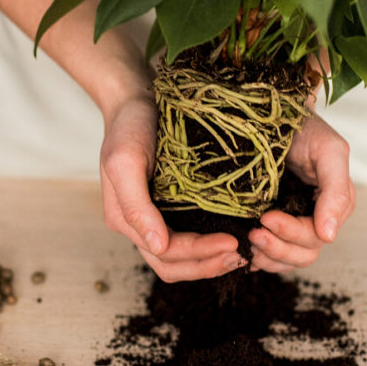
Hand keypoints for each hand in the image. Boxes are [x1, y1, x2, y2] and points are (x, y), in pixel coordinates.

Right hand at [99, 96, 244, 282]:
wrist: (135, 100)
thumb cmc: (129, 127)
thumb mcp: (124, 162)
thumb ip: (136, 206)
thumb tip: (157, 246)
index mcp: (125, 219)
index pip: (165, 253)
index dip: (199, 254)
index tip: (233, 242)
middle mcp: (139, 225)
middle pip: (173, 265)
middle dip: (207, 265)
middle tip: (242, 256)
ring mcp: (154, 218)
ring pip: (181, 258)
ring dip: (209, 262)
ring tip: (241, 253)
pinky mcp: (169, 207)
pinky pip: (188, 237)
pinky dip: (209, 246)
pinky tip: (232, 236)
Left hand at [248, 113, 354, 272]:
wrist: (276, 116)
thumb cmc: (306, 129)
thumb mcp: (328, 152)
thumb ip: (336, 191)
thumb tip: (329, 236)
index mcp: (334, 206)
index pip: (315, 236)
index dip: (290, 232)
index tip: (265, 218)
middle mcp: (316, 220)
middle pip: (302, 254)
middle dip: (277, 247)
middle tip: (252, 233)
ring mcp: (294, 224)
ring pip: (286, 259)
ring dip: (266, 256)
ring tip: (246, 241)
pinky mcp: (272, 225)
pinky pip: (269, 256)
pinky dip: (257, 259)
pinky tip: (242, 250)